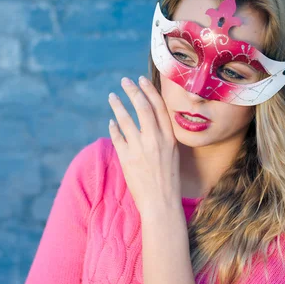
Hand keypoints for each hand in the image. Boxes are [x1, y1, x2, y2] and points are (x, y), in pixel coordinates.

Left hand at [108, 76, 180, 216]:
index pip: (159, 106)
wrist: (161, 203)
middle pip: (142, 106)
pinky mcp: (127, 158)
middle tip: (124, 81)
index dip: (150, 90)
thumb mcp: (173, 154)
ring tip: (112, 97)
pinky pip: (117, 136)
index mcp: (170, 137)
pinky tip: (111, 122)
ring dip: (117, 105)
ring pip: (125, 119)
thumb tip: (152, 122)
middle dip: (132, 90)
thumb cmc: (168, 180)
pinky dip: (113, 127)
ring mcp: (140, 148)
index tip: (141, 79)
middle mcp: (155, 139)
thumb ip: (163, 137)